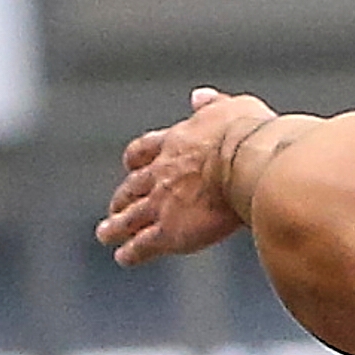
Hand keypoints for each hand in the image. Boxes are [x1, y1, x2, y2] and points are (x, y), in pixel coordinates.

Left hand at [98, 87, 274, 265]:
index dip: (137, 160)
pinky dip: (132, 251)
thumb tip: (199, 97)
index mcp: (176, 142)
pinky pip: (144, 244)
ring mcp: (162, 203)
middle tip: (115, 206)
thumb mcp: (233, 109)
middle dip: (122, 197)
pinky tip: (124, 257)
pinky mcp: (171, 231)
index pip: (146, 150)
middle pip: (133, 186)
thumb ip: (213, 106)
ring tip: (105, 235)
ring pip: (130, 216)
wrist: (246, 162)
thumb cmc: (249, 136)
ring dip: (116, 226)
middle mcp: (162, 173)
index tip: (130, 166)